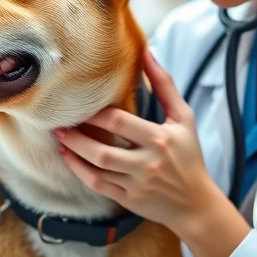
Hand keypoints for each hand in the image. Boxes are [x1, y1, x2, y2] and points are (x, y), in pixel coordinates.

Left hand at [55, 48, 221, 236]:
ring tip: (60, 137)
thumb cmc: (188, 156)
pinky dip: (79, 171)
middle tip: (60, 122)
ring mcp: (136, 184)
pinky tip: (68, 157)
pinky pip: (97, 185)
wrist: (196, 203)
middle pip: (103, 150)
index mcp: (160, 139)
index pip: (119, 122)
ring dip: (73, 152)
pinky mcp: (128, 199)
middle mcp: (147, 163)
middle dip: (77, 135)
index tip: (81, 104)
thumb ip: (165, 85)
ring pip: (96, 169)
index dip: (95, 114)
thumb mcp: (183, 118)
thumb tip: (147, 52)